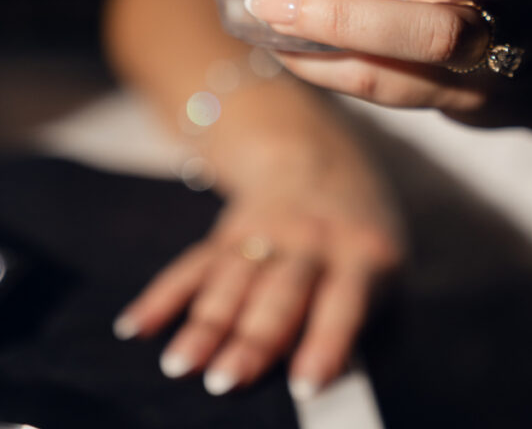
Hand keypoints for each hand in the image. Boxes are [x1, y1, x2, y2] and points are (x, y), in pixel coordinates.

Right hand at [113, 132, 402, 396]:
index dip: (325, 341)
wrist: (321, 161)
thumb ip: (366, 323)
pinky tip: (134, 327)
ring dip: (203, 324)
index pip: (343, 301)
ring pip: (230, 282)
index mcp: (360, 253)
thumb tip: (338, 384)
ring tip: (178, 365)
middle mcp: (309, 241)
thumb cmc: (358, 240)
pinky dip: (161, 296)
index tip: (305, 383)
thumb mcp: (383, 269)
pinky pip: (191, 265)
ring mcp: (263, 235)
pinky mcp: (226, 235)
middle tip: (225, 381)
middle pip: (277, 294)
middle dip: (250, 339)